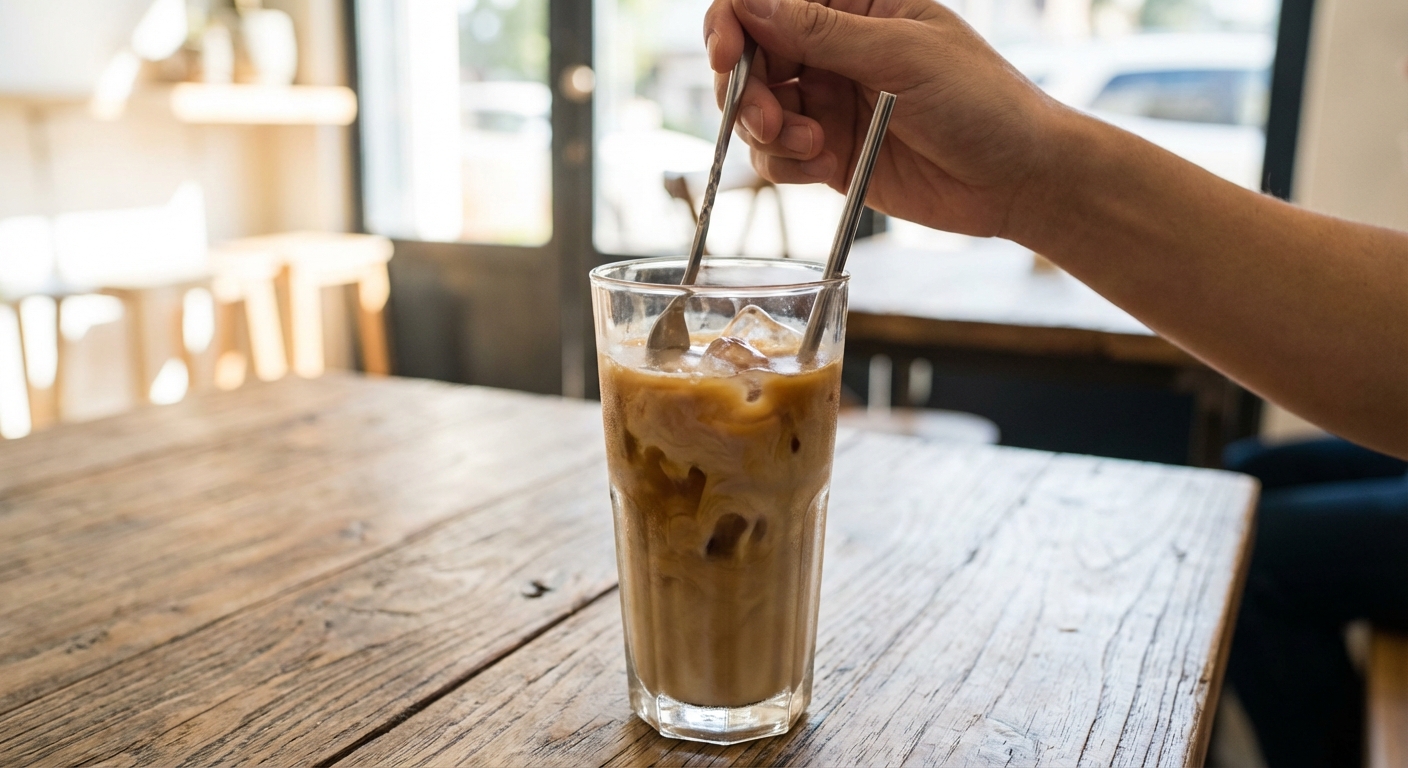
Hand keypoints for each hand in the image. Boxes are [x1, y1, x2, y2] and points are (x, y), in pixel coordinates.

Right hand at [703, 0, 1058, 237]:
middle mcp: (834, 50)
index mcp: (856, 5)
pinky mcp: (830, 154)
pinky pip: (778, 156)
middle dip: (746, 90)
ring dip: (768, 132)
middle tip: (767, 120)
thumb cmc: (983, 102)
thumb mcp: (901, 55)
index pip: (768, 0)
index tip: (728, 55)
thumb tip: (749, 2)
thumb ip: (820, 31)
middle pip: (751, 57)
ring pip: (756, 111)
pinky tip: (824, 167)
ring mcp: (830, 102)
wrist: (1018, 179)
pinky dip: (786, 164)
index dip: (734, 22)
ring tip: (812, 146)